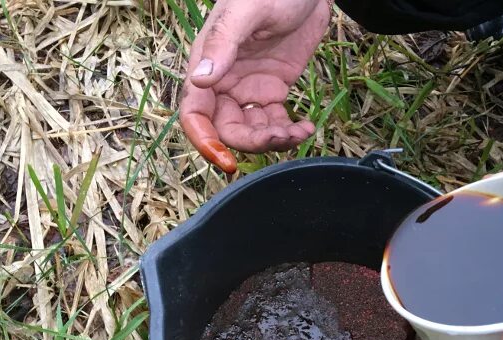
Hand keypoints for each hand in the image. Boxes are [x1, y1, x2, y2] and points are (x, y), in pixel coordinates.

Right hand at [179, 0, 329, 172]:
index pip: (195, 113)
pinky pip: (274, 122)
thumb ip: (224, 43)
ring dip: (274, 140)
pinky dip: (289, 131)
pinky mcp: (272, 90)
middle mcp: (224, 82)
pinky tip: (307, 126)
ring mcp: (248, 89)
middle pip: (226, 130)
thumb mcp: (247, 9)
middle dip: (252, 142)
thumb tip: (200, 79)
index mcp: (207, 64)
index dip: (205, 142)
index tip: (226, 161)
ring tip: (299, 132)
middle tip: (281, 136)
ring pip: (252, 131)